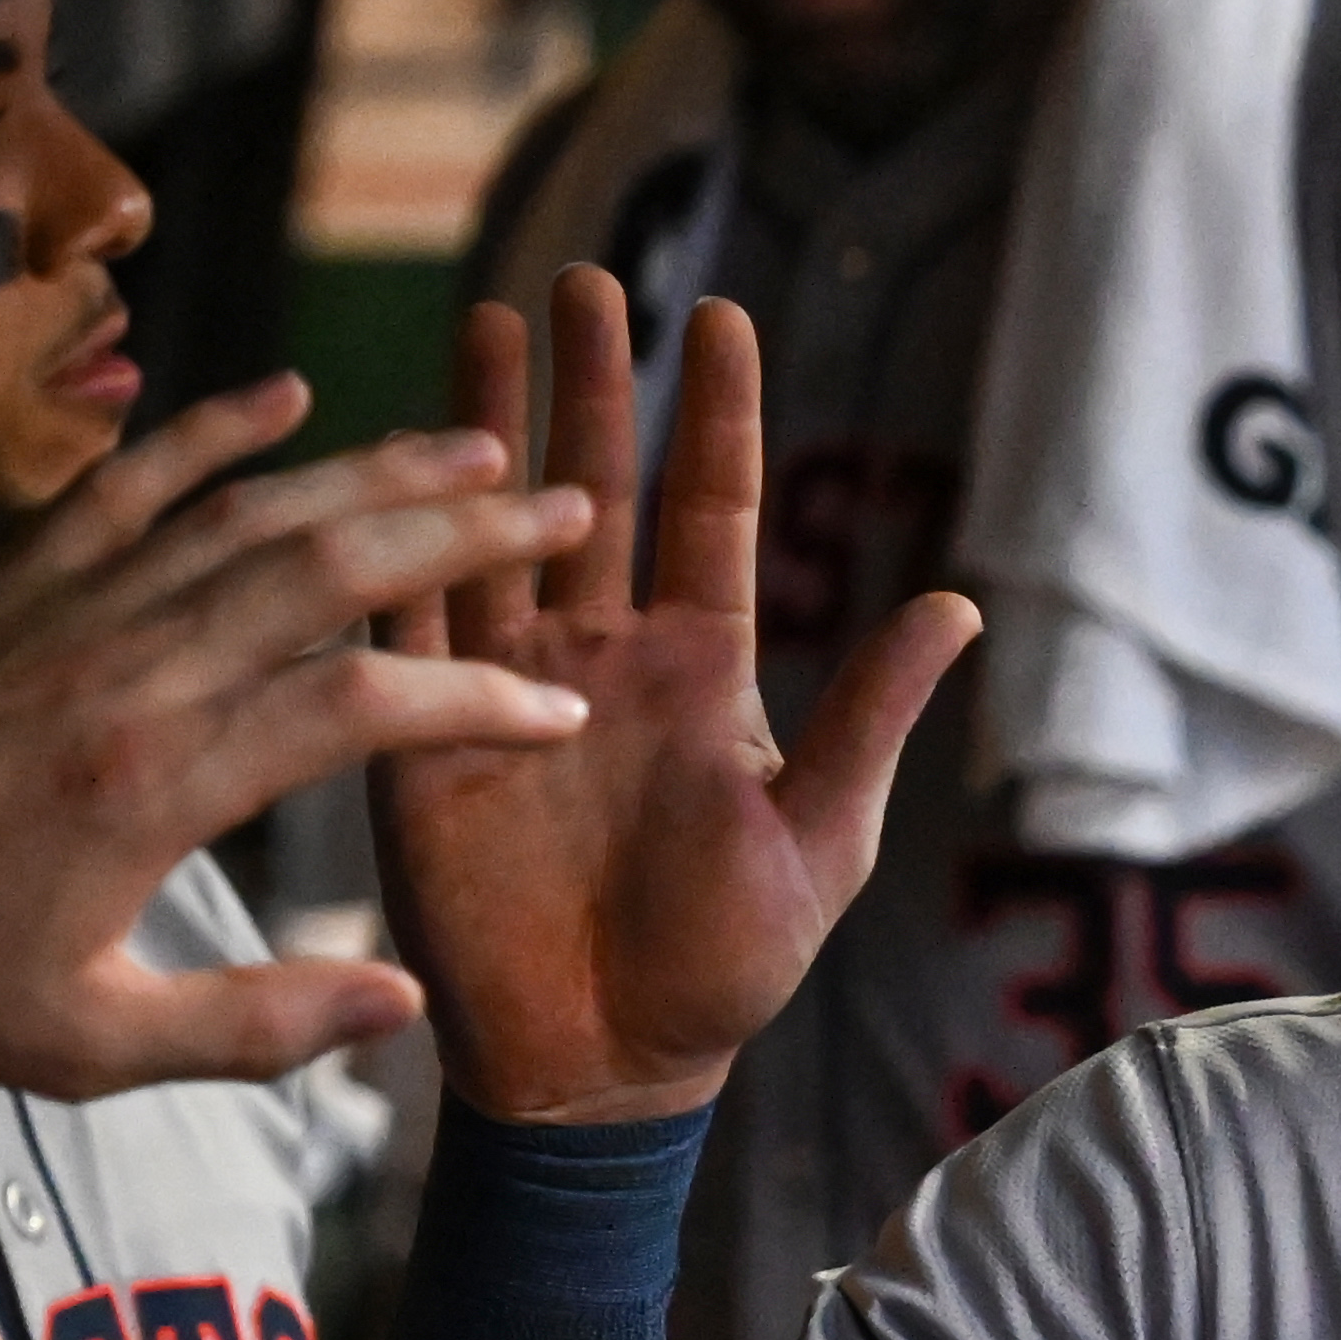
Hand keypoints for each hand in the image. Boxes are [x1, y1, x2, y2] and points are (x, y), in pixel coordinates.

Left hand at [0, 374, 595, 1092]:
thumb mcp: (85, 1044)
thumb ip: (255, 1026)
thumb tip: (406, 1001)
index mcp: (154, 785)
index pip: (358, 705)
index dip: (476, 697)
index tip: (561, 707)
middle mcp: (122, 673)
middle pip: (324, 567)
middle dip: (461, 531)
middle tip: (566, 508)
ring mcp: (63, 614)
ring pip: (242, 512)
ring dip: (371, 469)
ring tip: (476, 446)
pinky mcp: (8, 588)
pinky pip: (122, 487)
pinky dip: (204, 431)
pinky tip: (281, 396)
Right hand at [373, 271, 976, 1121]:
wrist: (609, 1065)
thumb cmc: (728, 970)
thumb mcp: (819, 841)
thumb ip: (869, 717)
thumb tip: (961, 602)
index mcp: (700, 671)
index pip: (708, 510)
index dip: (715, 414)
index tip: (721, 312)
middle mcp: (599, 657)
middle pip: (592, 487)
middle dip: (588, 381)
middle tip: (583, 274)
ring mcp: (504, 690)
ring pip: (489, 528)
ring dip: (481, 429)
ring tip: (481, 315)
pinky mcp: (417, 739)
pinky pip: (402, 623)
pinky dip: (390, 539)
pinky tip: (379, 454)